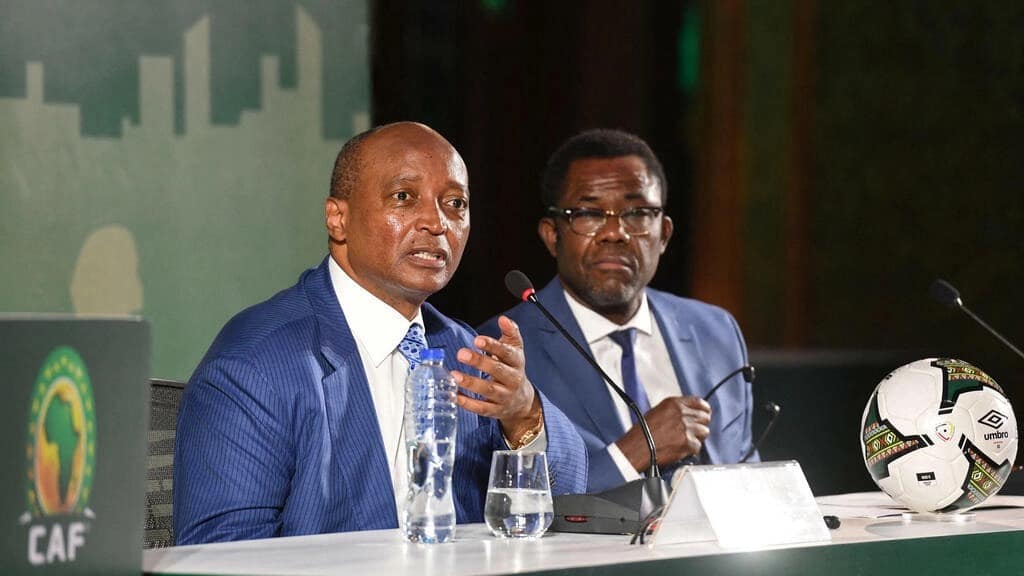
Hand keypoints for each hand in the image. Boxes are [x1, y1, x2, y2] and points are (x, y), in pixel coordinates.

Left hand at [451, 316, 541, 440]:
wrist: (522, 400)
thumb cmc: (513, 369)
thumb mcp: (515, 350)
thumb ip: (510, 332)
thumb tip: (504, 319)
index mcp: (517, 361)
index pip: (506, 352)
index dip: (492, 346)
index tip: (477, 340)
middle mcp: (513, 379)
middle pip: (497, 370)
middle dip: (479, 362)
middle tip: (461, 353)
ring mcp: (505, 396)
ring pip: (489, 390)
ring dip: (471, 382)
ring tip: (454, 375)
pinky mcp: (496, 410)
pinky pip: (481, 408)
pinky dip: (467, 403)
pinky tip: (454, 395)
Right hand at [615, 395, 710, 470]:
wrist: (637, 448)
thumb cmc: (642, 432)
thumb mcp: (658, 412)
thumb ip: (675, 410)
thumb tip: (688, 414)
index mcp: (674, 404)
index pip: (700, 402)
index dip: (704, 410)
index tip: (704, 414)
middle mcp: (682, 414)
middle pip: (705, 418)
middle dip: (700, 425)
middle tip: (693, 432)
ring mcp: (686, 428)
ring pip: (704, 432)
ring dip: (696, 438)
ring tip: (684, 441)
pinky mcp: (688, 443)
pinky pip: (697, 447)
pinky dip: (690, 450)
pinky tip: (679, 449)